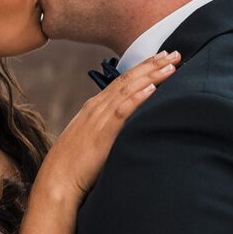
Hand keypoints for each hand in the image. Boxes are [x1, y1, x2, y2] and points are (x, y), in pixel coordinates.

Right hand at [38, 51, 179, 204]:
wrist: (57, 180)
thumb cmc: (74, 164)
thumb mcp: (91, 139)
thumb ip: (106, 128)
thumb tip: (125, 126)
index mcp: (94, 107)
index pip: (122, 81)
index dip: (143, 67)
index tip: (161, 58)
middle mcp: (97, 107)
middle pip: (128, 79)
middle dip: (153, 65)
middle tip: (175, 53)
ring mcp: (98, 119)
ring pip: (128, 90)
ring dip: (151, 76)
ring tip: (171, 66)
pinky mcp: (102, 134)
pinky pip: (122, 111)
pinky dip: (137, 97)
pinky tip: (152, 88)